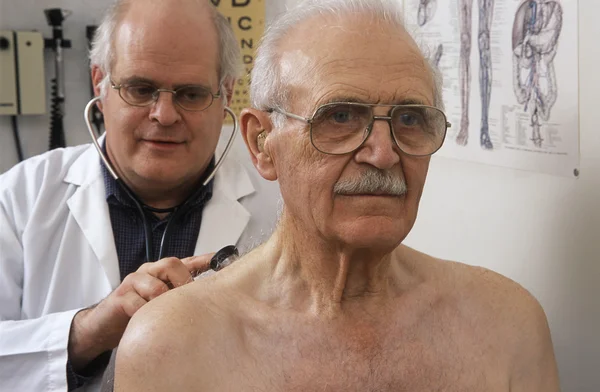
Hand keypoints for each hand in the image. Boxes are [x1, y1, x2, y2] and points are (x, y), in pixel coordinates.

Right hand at [68, 254, 213, 369]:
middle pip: (172, 264)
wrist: (103, 326)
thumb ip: (182, 297)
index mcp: (162, 273)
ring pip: (156, 285)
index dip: (205, 260)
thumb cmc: (138, 312)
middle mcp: (149, 273)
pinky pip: (137, 303)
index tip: (223, 260)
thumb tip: (211, 299)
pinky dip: (145, 314)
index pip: (187, 261)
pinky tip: (146, 322)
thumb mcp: (164, 303)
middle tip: (188, 300)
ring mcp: (134, 283)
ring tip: (164, 315)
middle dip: (183, 281)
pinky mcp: (120, 299)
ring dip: (163, 301)